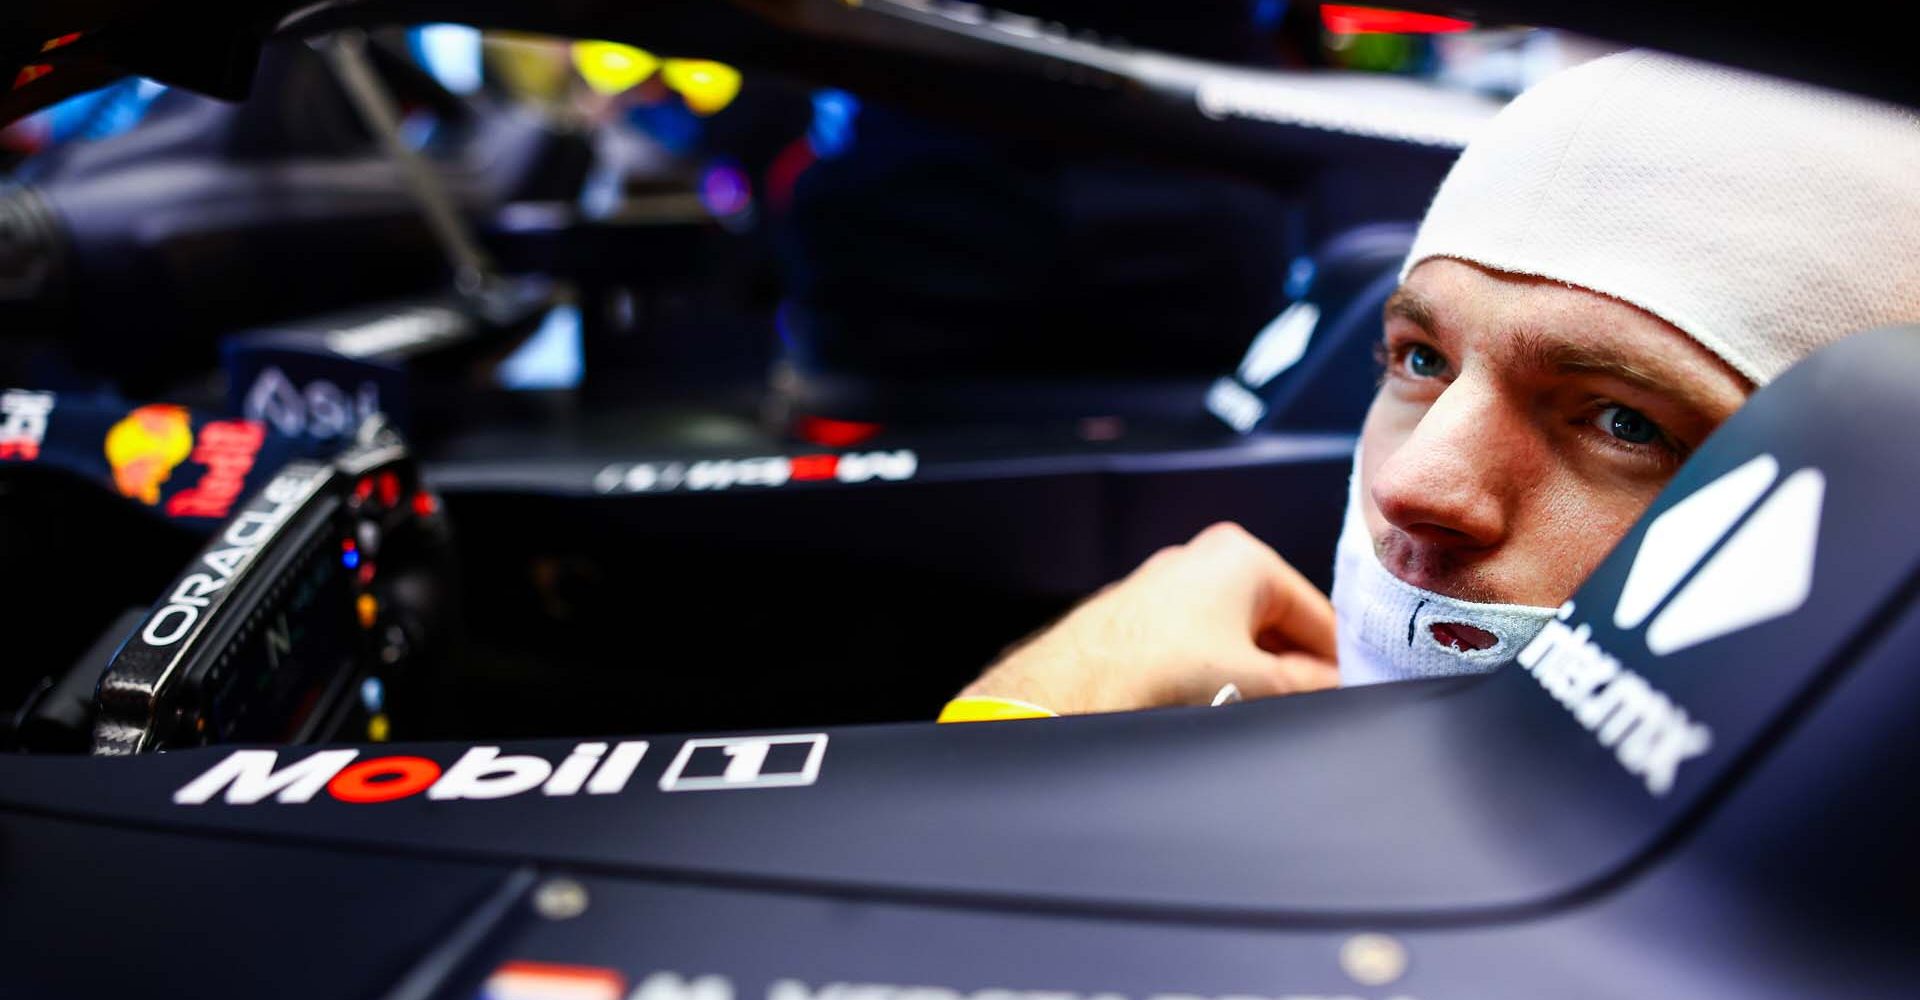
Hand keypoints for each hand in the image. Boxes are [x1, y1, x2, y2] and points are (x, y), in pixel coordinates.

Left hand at [960, 522, 1337, 713]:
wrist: (1067, 693)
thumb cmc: (1158, 674)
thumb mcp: (1259, 686)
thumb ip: (1310, 685)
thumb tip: (1333, 686)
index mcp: (1242, 557)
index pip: (1317, 614)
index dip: (1338, 663)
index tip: (1348, 697)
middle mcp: (1201, 560)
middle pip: (1274, 624)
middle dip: (1291, 671)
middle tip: (1302, 713)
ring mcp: (1164, 588)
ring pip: (1233, 639)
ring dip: (1250, 677)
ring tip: (1250, 715)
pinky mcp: (1136, 620)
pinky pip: (1195, 648)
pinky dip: (1210, 677)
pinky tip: (1209, 710)